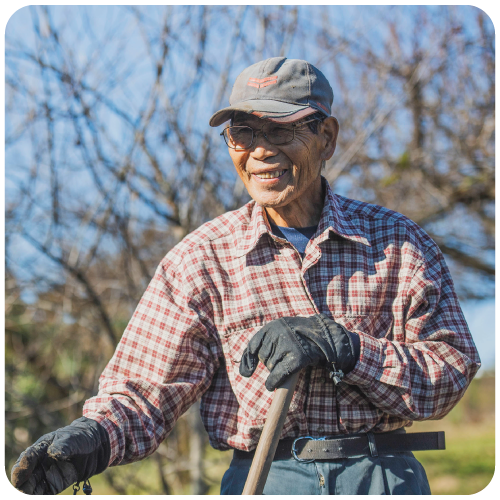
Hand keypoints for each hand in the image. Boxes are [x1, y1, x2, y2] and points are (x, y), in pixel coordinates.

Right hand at [11, 417, 109, 494]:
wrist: (97, 445)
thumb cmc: (82, 437)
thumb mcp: (74, 438)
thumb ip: (64, 445)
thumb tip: (53, 452)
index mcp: (42, 447)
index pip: (28, 457)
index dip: (22, 466)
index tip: (21, 475)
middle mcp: (42, 462)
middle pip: (26, 476)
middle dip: (22, 485)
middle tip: (24, 492)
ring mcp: (48, 474)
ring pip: (33, 487)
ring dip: (29, 493)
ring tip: (30, 495)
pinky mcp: (56, 484)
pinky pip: (45, 493)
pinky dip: (40, 496)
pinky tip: (39, 497)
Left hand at [239, 314, 357, 390]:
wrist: (324, 336)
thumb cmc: (298, 337)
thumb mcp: (280, 332)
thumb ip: (263, 345)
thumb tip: (244, 372)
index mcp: (273, 326)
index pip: (254, 344)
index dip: (249, 359)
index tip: (247, 372)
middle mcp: (279, 334)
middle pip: (263, 357)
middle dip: (269, 362)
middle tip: (282, 358)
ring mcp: (288, 346)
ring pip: (270, 366)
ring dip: (275, 370)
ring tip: (288, 362)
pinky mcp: (297, 358)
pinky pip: (278, 374)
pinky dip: (273, 382)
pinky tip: (271, 386)